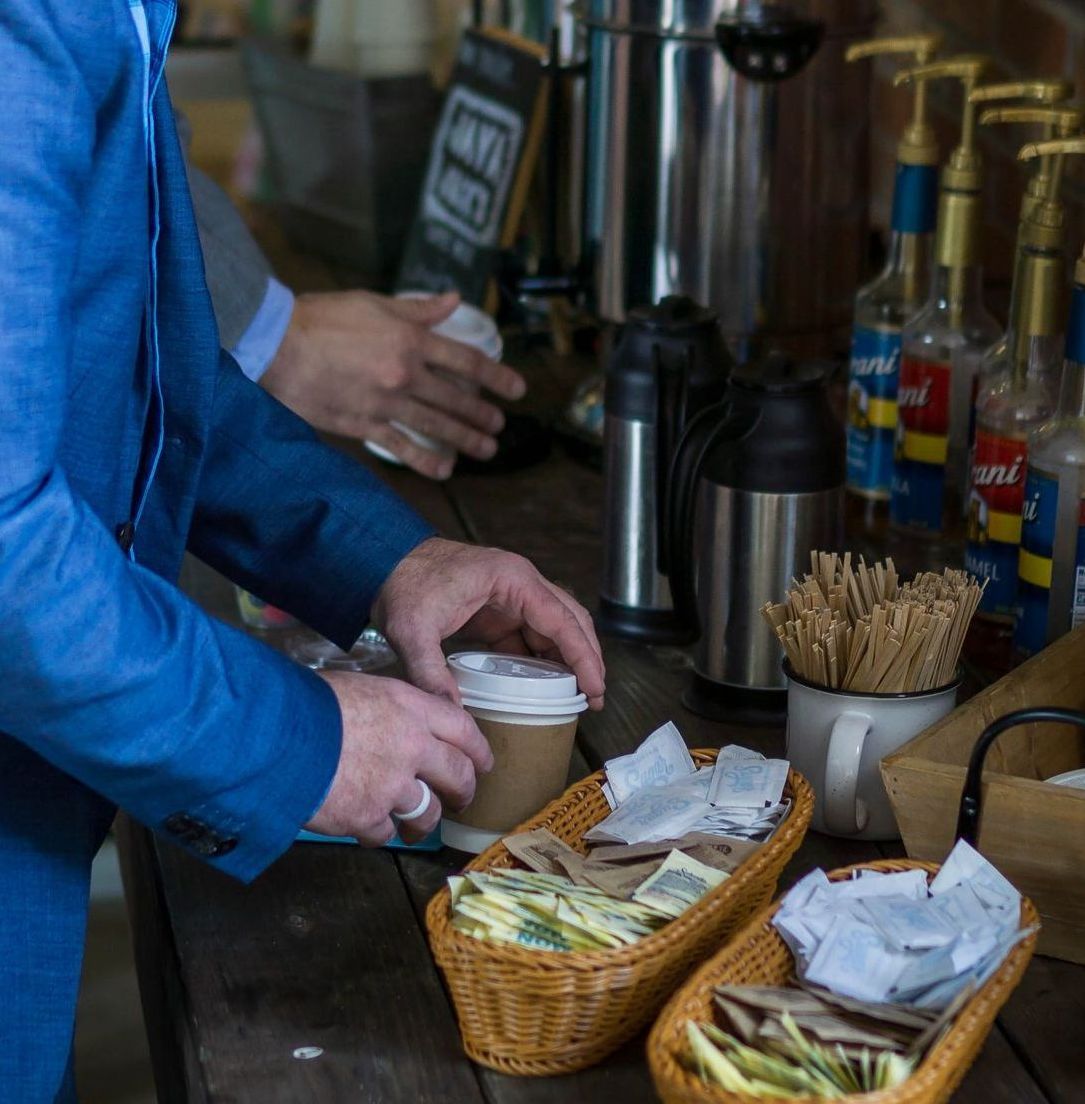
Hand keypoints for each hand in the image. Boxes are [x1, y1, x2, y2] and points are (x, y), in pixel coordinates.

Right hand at [260, 289, 525, 478]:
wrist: (276, 346)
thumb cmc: (322, 318)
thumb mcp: (374, 302)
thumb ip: (417, 309)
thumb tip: (453, 300)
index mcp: (411, 339)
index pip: (467, 360)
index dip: (497, 377)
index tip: (517, 389)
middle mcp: (406, 373)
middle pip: (457, 398)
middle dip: (484, 414)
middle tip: (500, 425)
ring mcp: (386, 403)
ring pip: (437, 426)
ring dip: (467, 439)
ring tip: (487, 449)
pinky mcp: (364, 425)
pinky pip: (402, 447)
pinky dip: (426, 461)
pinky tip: (446, 470)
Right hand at [305, 671, 493, 844]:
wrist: (273, 736)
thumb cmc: (308, 704)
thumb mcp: (360, 688)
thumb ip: (389, 708)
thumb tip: (394, 720)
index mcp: (411, 708)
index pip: (463, 730)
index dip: (478, 750)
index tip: (483, 763)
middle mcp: (412, 746)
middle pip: (458, 775)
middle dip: (464, 791)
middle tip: (461, 799)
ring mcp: (392, 785)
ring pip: (427, 813)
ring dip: (423, 822)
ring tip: (413, 827)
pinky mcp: (367, 816)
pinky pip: (384, 833)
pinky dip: (376, 832)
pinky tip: (364, 826)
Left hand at [372, 537, 605, 710]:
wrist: (383, 563)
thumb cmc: (402, 583)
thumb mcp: (412, 629)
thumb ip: (429, 671)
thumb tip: (451, 712)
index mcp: (512, 579)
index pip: (562, 620)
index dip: (584, 656)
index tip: (595, 687)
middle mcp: (520, 583)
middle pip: (570, 621)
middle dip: (587, 658)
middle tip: (594, 697)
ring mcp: (511, 596)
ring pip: (555, 628)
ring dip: (568, 659)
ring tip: (578, 696)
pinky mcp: (498, 610)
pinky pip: (531, 635)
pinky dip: (543, 659)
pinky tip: (545, 685)